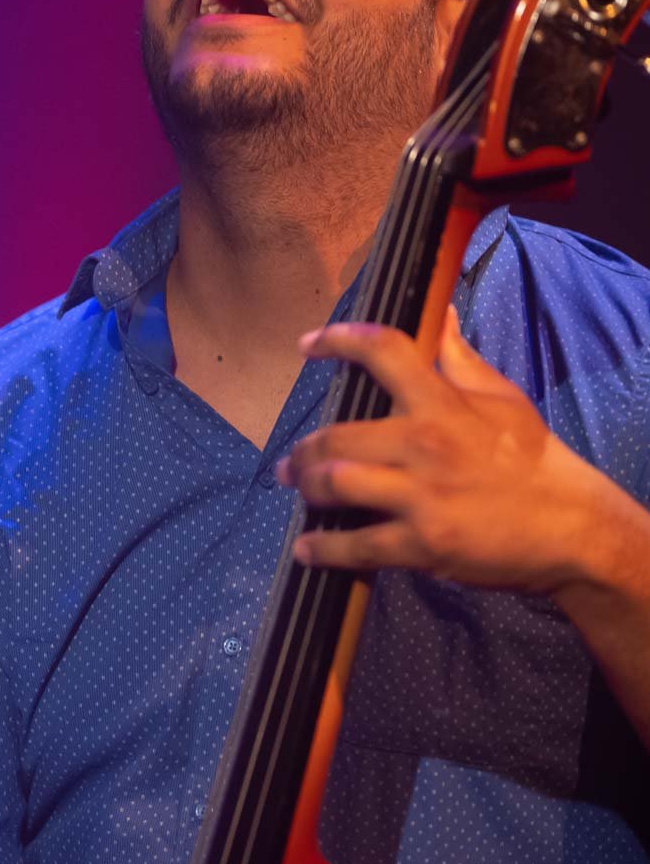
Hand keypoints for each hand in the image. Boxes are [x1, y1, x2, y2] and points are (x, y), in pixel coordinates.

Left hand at [276, 309, 612, 597]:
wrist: (573, 528)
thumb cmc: (533, 460)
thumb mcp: (502, 399)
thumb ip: (459, 359)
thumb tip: (439, 315)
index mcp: (442, 403)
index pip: (382, 352)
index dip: (338, 340)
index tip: (307, 346)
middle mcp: (424, 444)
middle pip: (336, 437)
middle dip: (304, 450)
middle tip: (291, 460)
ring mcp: (421, 496)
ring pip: (336, 485)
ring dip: (306, 488)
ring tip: (298, 489)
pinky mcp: (422, 544)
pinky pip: (357, 545)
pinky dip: (324, 547)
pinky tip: (307, 548)